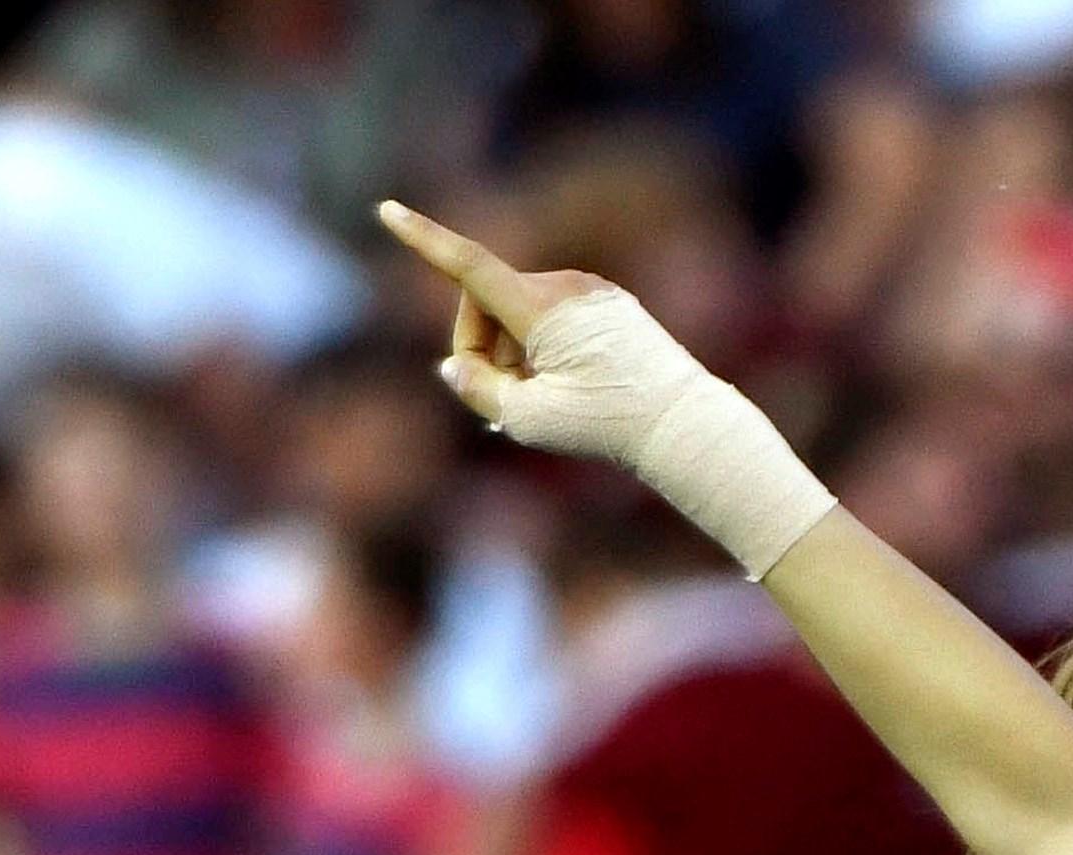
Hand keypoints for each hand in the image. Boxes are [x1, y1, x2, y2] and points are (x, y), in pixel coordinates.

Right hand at [376, 206, 830, 569]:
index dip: (422, 240)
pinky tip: (561, 388)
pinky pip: (552, 317)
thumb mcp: (527, 419)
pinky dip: (541, 347)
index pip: (467, 264)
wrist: (685, 426)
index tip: (386, 210)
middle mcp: (564, 287)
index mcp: (541, 308)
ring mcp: (589, 292)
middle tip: (496, 398)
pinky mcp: (607, 304)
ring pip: (518, 311)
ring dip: (511, 351)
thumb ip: (478, 388)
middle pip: (486, 302)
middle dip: (478, 344)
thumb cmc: (607, 426)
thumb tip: (455, 365)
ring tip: (537, 401)